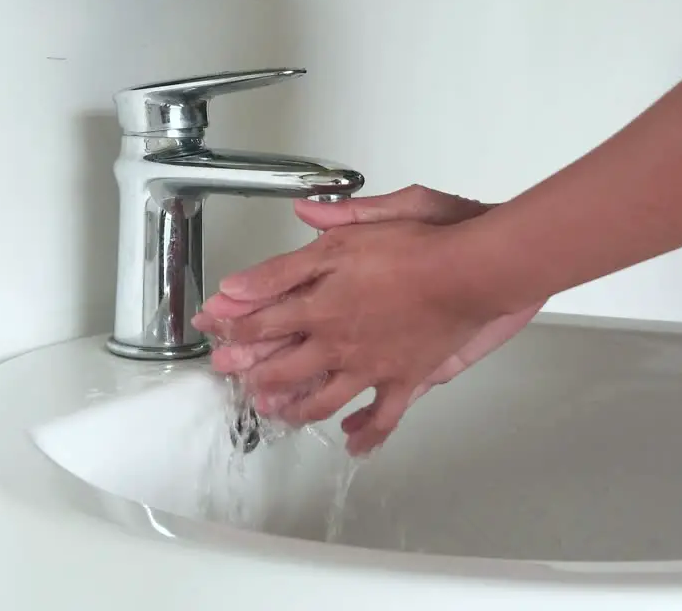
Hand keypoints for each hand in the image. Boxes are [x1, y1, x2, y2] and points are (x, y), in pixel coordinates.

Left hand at [193, 185, 543, 454]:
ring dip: (293, 408)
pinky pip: (383, 418)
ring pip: (322, 400)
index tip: (211, 330)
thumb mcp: (346, 237)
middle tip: (231, 378)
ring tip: (274, 411)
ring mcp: (369, 368)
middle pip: (283, 368)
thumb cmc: (415, 247)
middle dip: (251, 373)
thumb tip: (244, 278)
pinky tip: (352, 444)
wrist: (470, 274)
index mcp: (319, 305)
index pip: (262, 321)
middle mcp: (337, 344)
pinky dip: (367, 435)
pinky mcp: (404, 381)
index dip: (231, 327)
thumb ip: (292, 261)